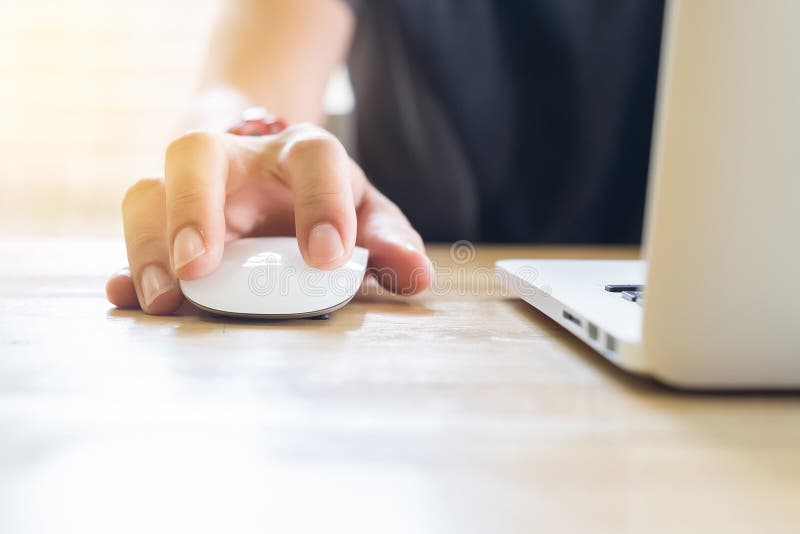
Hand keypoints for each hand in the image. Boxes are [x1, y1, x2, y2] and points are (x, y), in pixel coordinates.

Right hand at [105, 124, 432, 313]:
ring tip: (165, 296)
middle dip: (196, 208)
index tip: (327, 257)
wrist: (269, 171)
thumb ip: (387, 242)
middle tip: (199, 265)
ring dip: (150, 243)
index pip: (314, 158)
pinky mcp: (163, 218)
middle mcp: (237, 160)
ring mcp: (191, 187)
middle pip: (199, 155)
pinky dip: (128, 266)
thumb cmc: (323, 199)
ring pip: (149, 190)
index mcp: (301, 154)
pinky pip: (134, 233)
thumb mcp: (363, 215)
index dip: (323, 203)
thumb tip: (416, 276)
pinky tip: (126, 297)